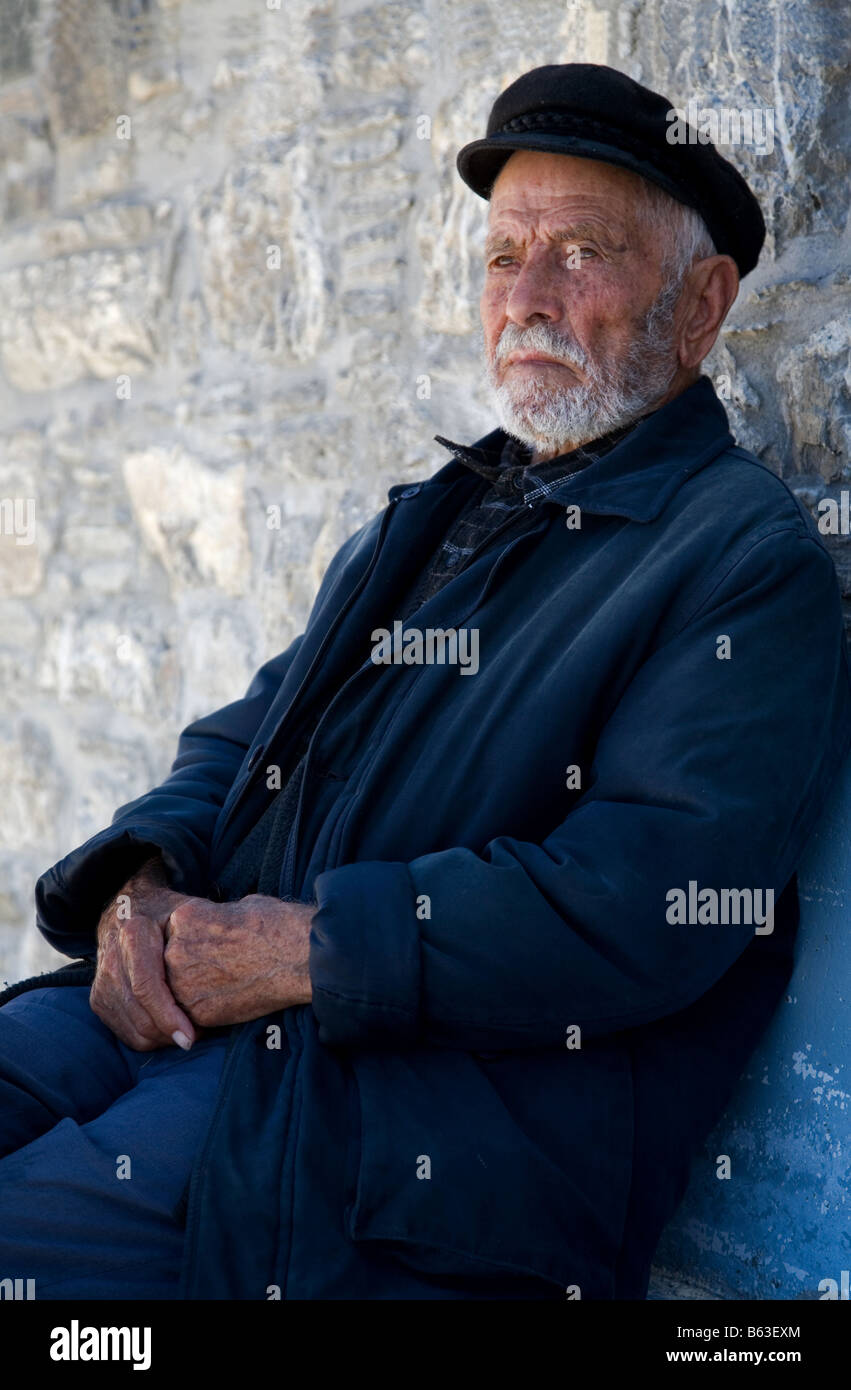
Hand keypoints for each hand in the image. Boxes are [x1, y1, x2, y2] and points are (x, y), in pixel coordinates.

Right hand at [90, 854, 204, 1051]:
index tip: (191, 1036)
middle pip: (140, 1015)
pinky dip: (149, 1038)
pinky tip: (169, 1029)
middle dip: (170, 1034)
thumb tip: (229, 961)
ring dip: (162, 1039)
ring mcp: (101, 981)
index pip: (147, 987)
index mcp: (134, 934)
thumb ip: (200, 934)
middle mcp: (111, 959)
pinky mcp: (98, 998)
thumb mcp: (185, 911)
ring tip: (188, 1031)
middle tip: (199, 1036)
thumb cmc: (166, 913)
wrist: (126, 907)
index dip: (168, 1016)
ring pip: (132, 1029)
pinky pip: (124, 1032)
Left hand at [164, 894, 314, 1028]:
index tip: (215, 948)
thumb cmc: (277, 925)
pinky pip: (191, 1014)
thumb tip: (214, 929)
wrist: (299, 957)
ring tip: (227, 986)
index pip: (174, 935)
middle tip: (221, 969)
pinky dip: (207, 1010)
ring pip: (177, 991)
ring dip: (194, 991)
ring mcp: (183, 983)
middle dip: (190, 969)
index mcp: (182, 918)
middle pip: (170, 964)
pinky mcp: (199, 1011)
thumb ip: (213, 920)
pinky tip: (231, 999)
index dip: (194, 943)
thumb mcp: (238, 907)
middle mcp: (174, 950)